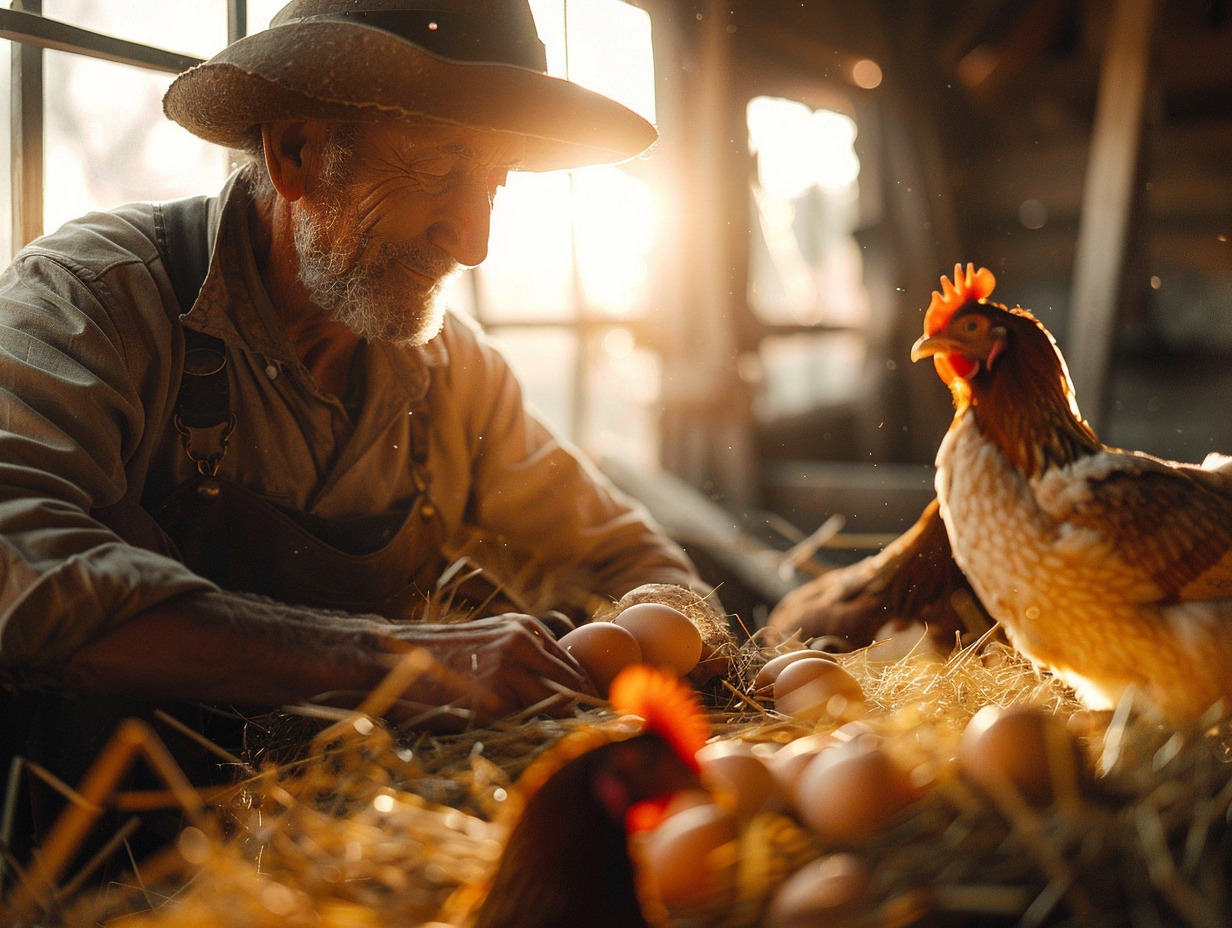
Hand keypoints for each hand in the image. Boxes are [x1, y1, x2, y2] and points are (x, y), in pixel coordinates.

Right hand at [378, 614, 597, 729]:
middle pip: (576, 686)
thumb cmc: (439, 658)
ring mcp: (507, 673)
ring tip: (563, 745)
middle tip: (596, 737)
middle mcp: (522, 644)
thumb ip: (524, 660)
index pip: (576, 666)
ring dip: (561, 728)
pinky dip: (528, 736)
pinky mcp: (489, 703)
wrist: (388, 658)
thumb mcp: (489, 642)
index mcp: (525, 629)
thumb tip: (565, 691)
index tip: (600, 717)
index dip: (589, 696)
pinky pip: (524, 725)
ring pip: (557, 707)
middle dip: (587, 714)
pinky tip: (522, 744)